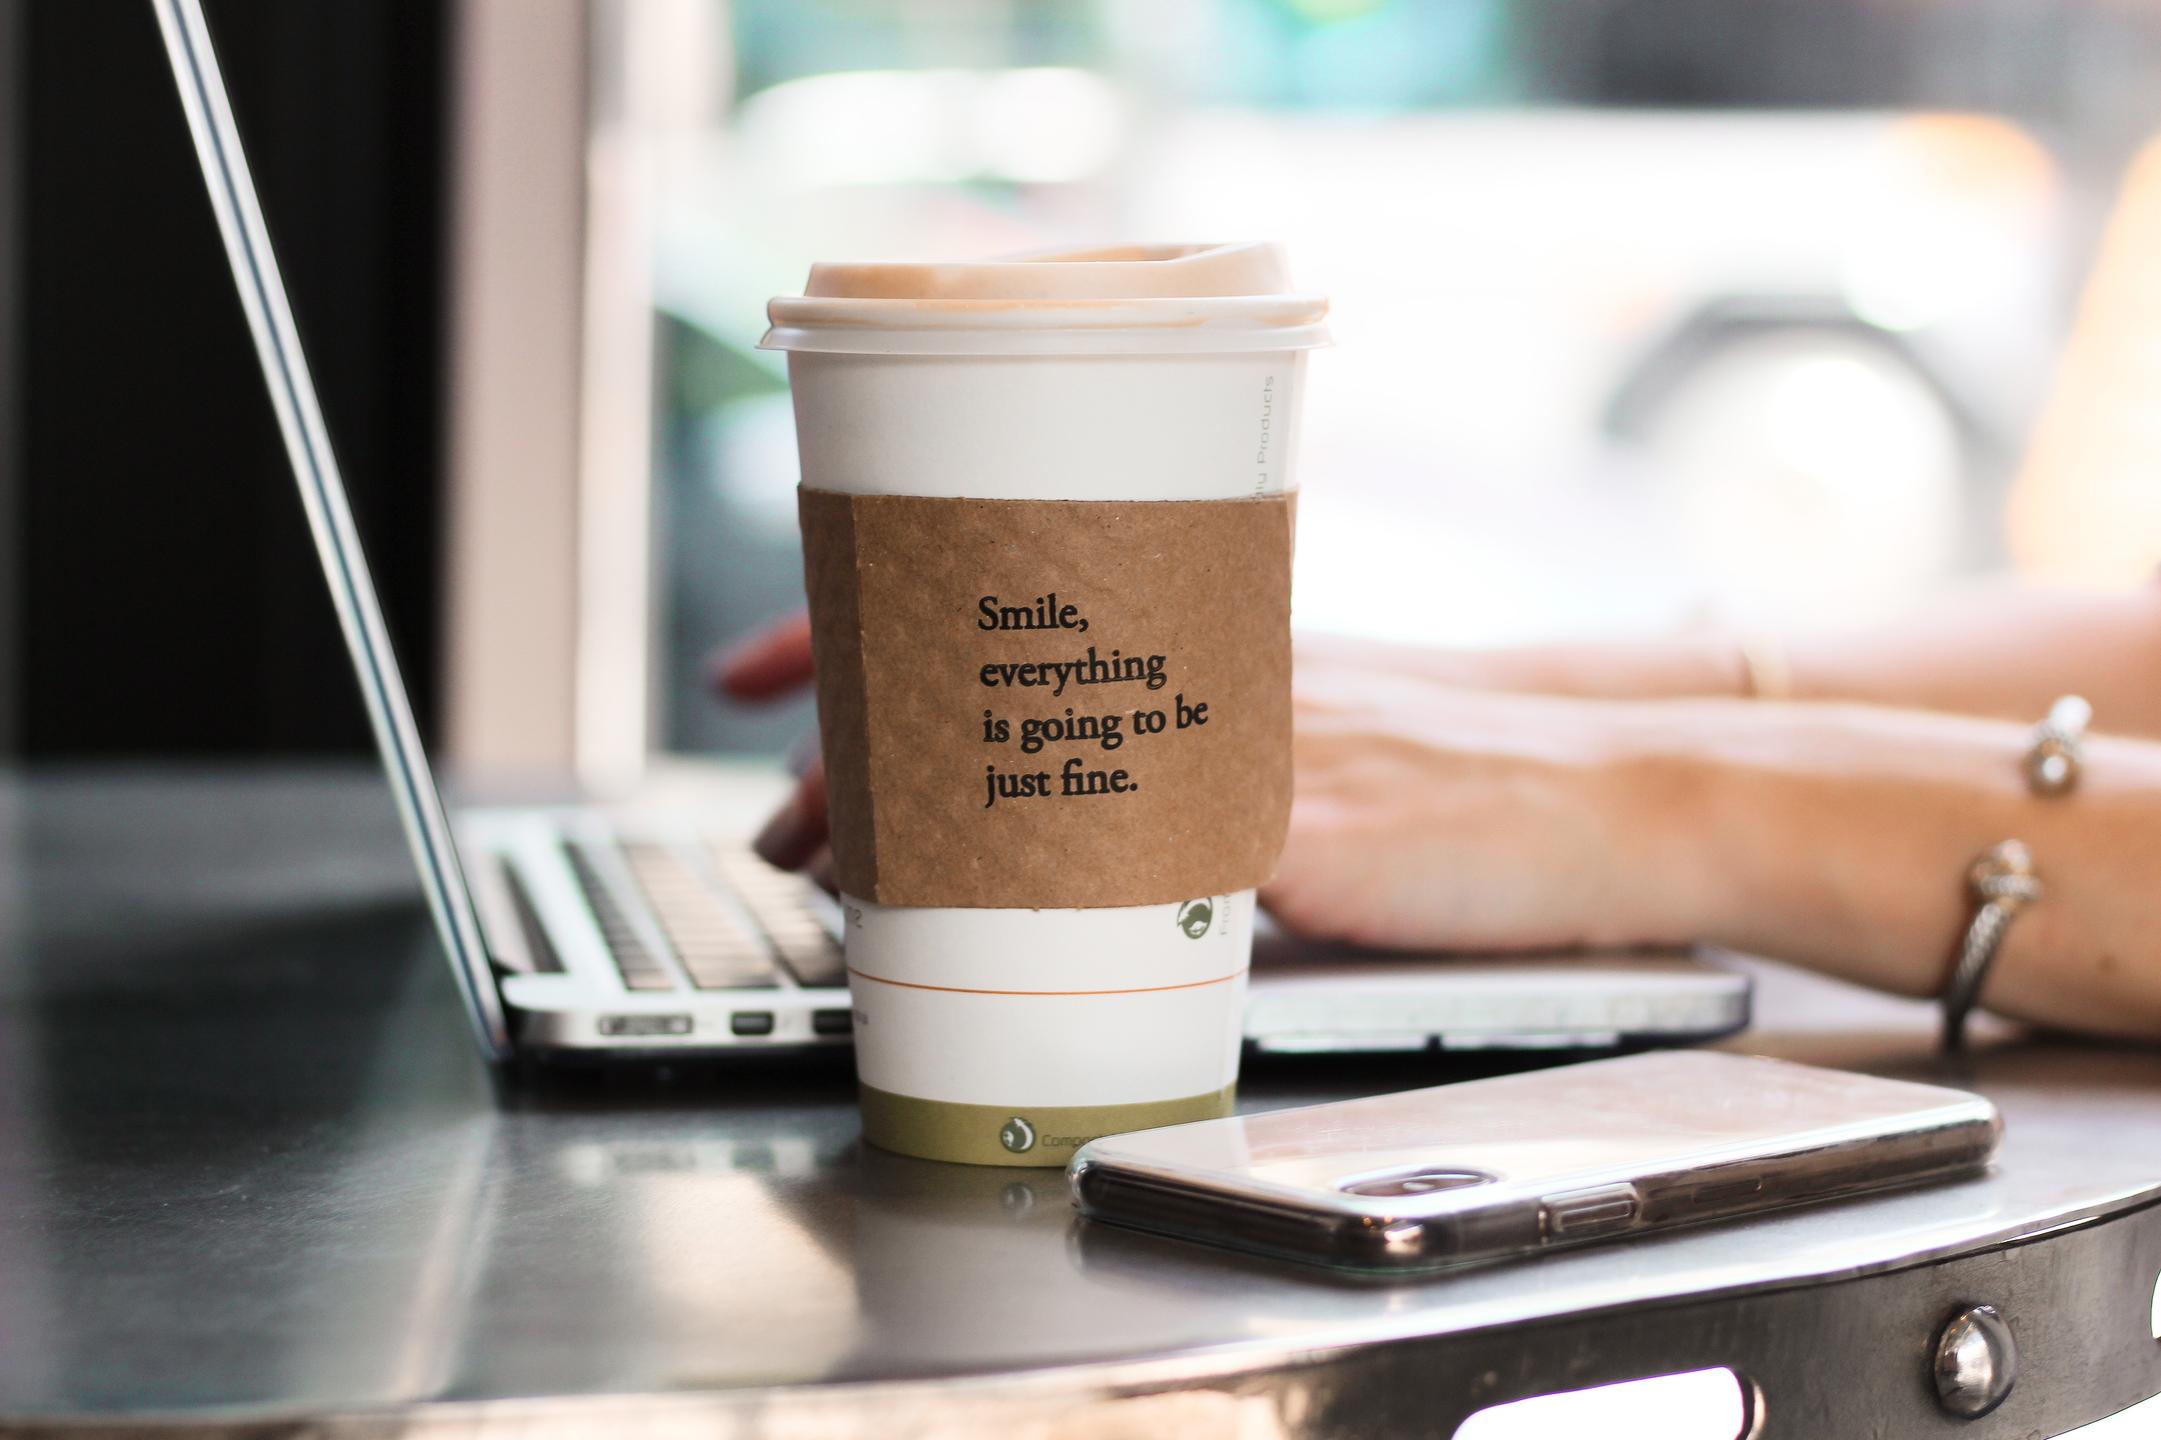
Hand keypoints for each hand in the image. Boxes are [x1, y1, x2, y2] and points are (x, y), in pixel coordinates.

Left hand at [720, 613, 1692, 949]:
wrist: (1607, 791)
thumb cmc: (1464, 775)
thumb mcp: (1308, 727)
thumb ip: (1196, 742)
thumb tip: (1072, 801)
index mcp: (1195, 633)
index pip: (990, 603)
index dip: (854, 629)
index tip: (754, 669)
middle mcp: (1198, 669)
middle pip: (982, 686)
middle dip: (851, 752)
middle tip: (778, 820)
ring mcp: (1234, 745)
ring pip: (1024, 762)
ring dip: (911, 820)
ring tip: (832, 867)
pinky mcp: (1290, 829)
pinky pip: (1131, 850)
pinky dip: (1044, 882)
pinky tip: (985, 912)